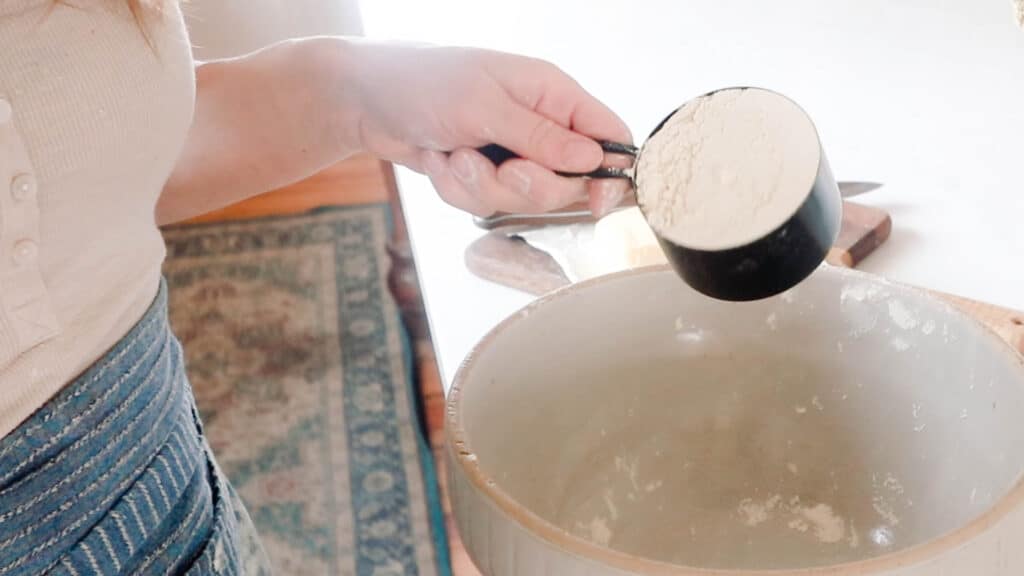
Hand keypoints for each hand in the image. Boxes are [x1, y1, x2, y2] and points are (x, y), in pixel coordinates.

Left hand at [346, 41, 632, 216]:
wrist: (364, 98)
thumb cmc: (423, 81)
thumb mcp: (484, 106)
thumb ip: (541, 137)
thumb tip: (593, 160)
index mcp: (551, 94)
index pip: (609, 136)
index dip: (612, 173)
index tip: (595, 202)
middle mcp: (537, 125)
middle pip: (566, 182)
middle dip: (528, 186)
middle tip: (502, 168)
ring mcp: (508, 152)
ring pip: (522, 199)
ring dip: (482, 187)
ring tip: (454, 157)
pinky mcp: (481, 174)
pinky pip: (485, 204)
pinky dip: (457, 190)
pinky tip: (438, 161)